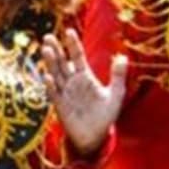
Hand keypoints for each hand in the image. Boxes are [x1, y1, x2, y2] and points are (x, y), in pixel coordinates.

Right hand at [41, 30, 127, 155]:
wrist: (95, 136)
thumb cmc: (105, 115)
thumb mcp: (115, 94)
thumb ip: (118, 75)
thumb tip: (122, 56)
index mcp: (85, 77)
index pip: (77, 57)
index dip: (73, 45)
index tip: (69, 31)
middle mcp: (72, 82)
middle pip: (62, 62)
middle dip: (56, 50)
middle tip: (49, 36)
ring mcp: (65, 93)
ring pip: (55, 74)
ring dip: (51, 62)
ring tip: (46, 49)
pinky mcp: (60, 106)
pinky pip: (54, 94)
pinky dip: (51, 86)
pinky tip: (48, 77)